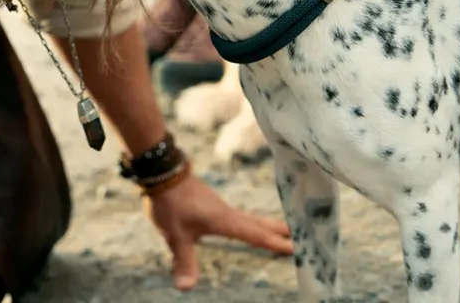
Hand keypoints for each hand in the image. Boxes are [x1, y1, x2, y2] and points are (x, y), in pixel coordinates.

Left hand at [144, 173, 292, 289]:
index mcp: (224, 221)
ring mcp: (219, 206)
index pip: (254, 235)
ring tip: (281, 228)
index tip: (294, 248)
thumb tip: (186, 288)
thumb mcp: (176, 236)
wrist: (162, 172)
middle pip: (257, 223)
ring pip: (248, 217)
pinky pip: (237, 214)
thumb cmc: (171, 203)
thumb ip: (184, 261)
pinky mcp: (210, 203)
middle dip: (276, 230)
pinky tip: (244, 223)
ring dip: (265, 224)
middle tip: (297, 235)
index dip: (274, 243)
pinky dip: (250, 220)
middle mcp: (226, 213)